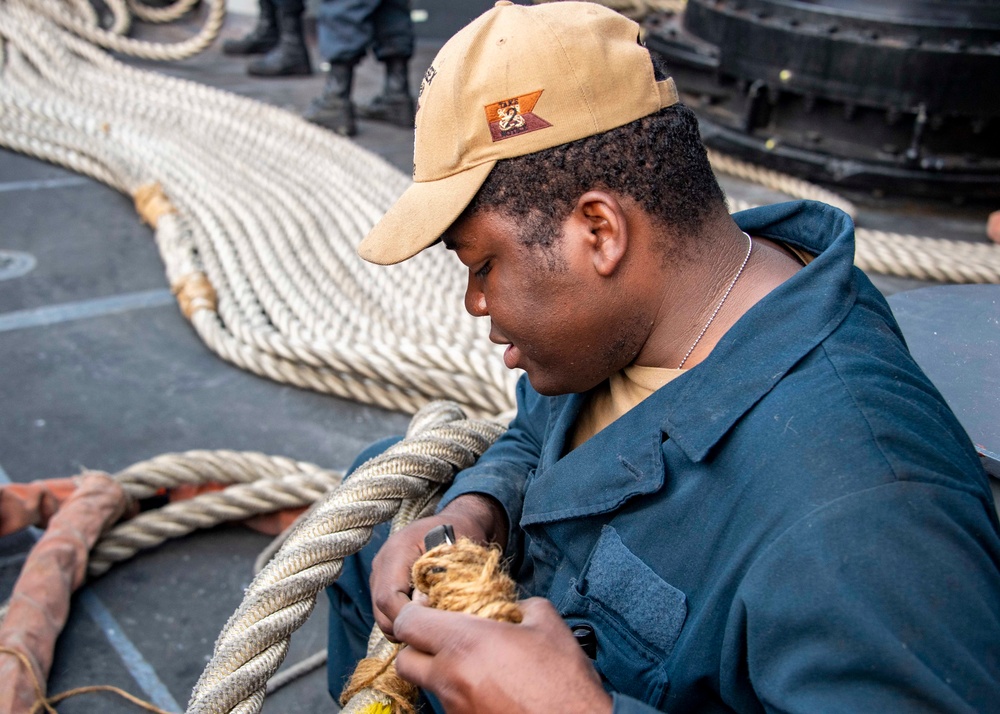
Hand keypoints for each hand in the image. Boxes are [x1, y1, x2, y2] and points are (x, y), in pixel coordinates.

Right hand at [370, 494, 507, 640]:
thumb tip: (429, 610)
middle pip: (380, 611)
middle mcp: (382, 561)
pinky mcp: (383, 580)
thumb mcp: (459, 553)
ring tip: (430, 619)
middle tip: (433, 628)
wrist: (456, 519)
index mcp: (398, 550)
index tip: (433, 620)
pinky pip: (385, 609)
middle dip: (405, 626)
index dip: (408, 616)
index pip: (388, 598)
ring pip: (381, 614)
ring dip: (404, 623)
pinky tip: (424, 613)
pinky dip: (402, 617)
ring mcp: (379, 571)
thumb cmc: (461, 533)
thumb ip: (443, 579)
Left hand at [393, 597, 611, 713]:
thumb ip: (522, 606)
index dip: (414, 610)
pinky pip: (449, 706)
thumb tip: (513, 608)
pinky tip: (487, 687)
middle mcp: (449, 678)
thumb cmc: (563, 680)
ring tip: (471, 663)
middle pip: (404, 660)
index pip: (407, 622)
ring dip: (438, 671)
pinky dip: (459, 694)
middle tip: (441, 636)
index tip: (430, 606)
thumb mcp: (548, 624)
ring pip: (427, 686)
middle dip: (416, 646)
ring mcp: (455, 709)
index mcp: (464, 643)